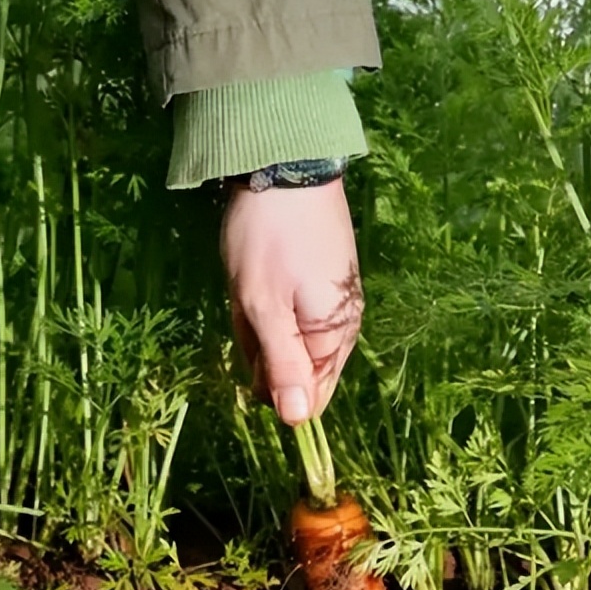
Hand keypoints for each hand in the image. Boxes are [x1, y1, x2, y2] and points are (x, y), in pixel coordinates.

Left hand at [221, 178, 362, 424]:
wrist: (286, 166)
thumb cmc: (270, 240)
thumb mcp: (264, 306)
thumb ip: (282, 366)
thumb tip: (297, 423)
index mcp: (334, 338)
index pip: (308, 398)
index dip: (270, 382)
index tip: (252, 342)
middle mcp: (342, 327)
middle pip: (293, 367)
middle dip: (261, 345)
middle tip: (248, 303)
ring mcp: (332, 302)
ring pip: (285, 337)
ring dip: (259, 320)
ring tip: (251, 281)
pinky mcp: (321, 280)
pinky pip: (288, 311)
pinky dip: (266, 300)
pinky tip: (257, 272)